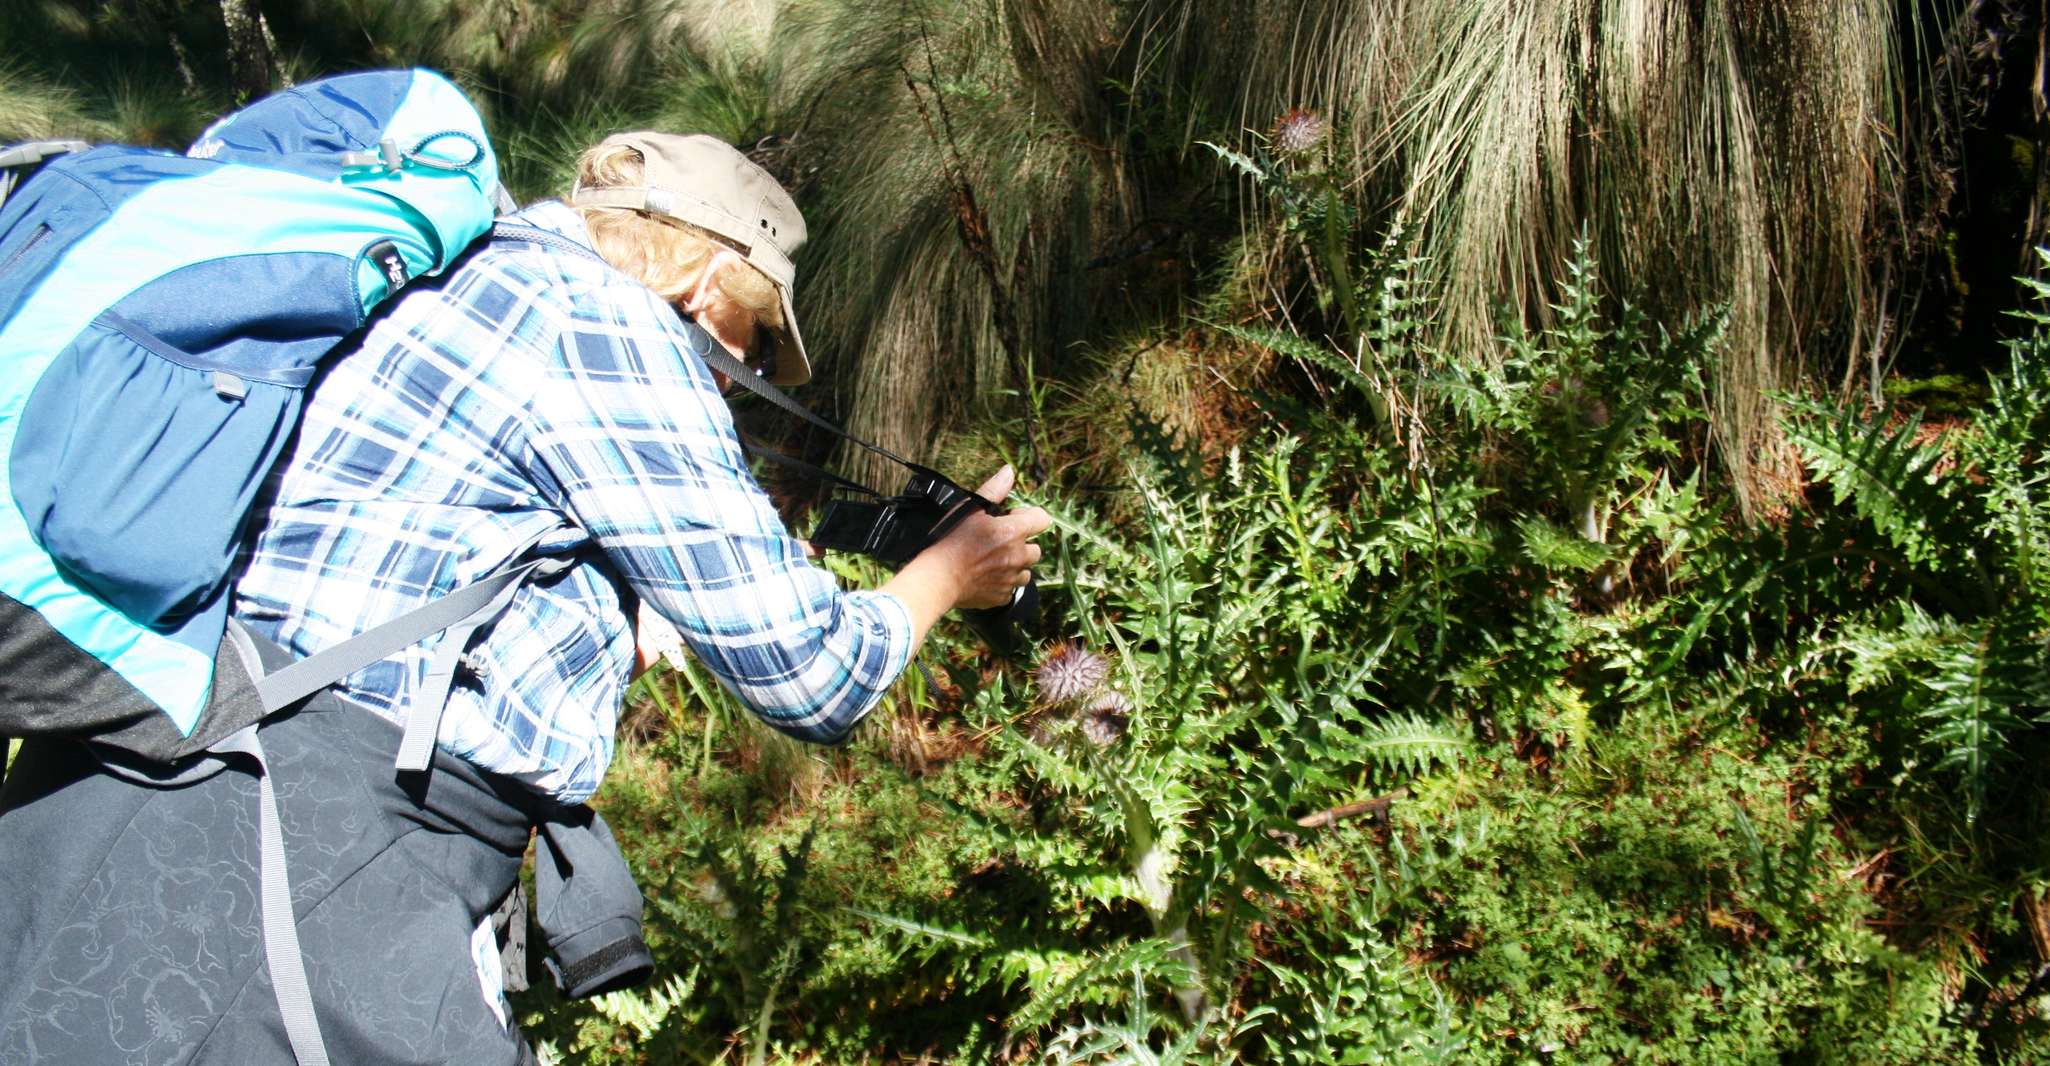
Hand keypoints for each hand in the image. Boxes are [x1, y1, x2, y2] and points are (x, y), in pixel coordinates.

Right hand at [932, 465, 1052, 610]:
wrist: (937, 578)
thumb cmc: (950, 540)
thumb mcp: (969, 509)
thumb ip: (993, 490)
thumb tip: (1009, 471)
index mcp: (1013, 532)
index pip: (1042, 519)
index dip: (1028, 517)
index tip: (1010, 518)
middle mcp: (1017, 556)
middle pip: (1036, 549)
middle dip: (1022, 544)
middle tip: (998, 542)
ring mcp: (1011, 579)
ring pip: (1025, 572)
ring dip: (1015, 566)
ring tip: (992, 561)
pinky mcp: (1002, 597)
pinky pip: (1010, 589)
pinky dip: (1003, 584)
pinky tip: (985, 577)